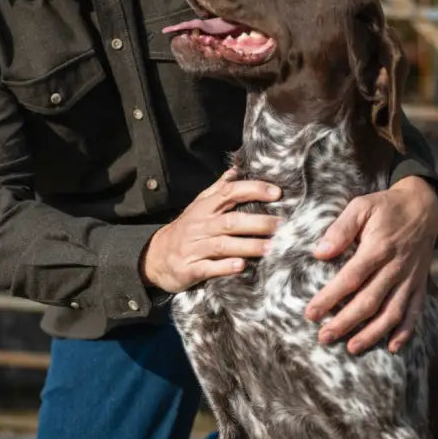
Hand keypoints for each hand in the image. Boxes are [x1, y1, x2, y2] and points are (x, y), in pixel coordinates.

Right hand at [141, 168, 281, 292]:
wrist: (154, 257)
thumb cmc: (184, 230)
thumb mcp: (198, 207)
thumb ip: (218, 190)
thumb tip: (237, 169)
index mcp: (204, 208)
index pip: (229, 193)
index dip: (252, 190)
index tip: (276, 192)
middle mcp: (199, 226)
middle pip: (231, 222)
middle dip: (258, 223)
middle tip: (283, 226)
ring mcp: (193, 248)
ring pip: (223, 245)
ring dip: (248, 246)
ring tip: (272, 248)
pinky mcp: (189, 269)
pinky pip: (208, 267)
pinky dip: (224, 267)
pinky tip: (241, 266)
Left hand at [304, 176, 437, 354]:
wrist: (424, 207)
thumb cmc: (385, 208)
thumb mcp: (361, 207)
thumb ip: (340, 229)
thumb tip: (320, 252)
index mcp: (378, 248)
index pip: (350, 278)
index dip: (330, 298)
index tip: (310, 313)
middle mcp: (396, 267)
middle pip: (369, 301)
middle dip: (345, 322)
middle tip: (324, 337)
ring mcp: (410, 279)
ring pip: (392, 312)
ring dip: (372, 333)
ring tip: (352, 348)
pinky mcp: (419, 285)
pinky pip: (414, 312)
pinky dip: (405, 332)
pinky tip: (392, 348)